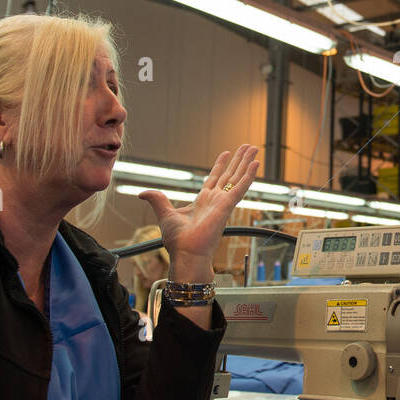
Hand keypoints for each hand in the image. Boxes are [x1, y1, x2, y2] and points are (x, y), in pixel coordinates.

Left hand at [137, 145, 259, 270]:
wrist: (186, 252)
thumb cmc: (178, 240)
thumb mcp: (165, 213)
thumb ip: (158, 200)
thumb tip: (143, 193)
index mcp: (203, 201)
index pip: (215, 178)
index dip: (221, 165)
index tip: (227, 153)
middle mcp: (216, 200)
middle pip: (230, 175)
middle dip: (238, 161)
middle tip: (247, 147)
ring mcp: (223, 202)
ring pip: (238, 178)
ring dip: (246, 163)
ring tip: (254, 149)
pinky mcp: (228, 206)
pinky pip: (241, 187)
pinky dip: (249, 175)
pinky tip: (256, 164)